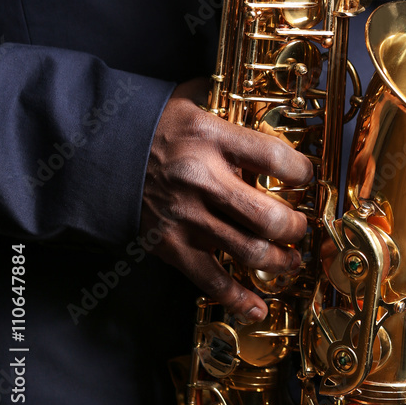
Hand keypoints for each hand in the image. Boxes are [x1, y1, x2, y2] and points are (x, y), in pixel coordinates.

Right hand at [141, 78, 312, 322]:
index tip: (307, 177)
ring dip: (280, 262)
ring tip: (292, 260)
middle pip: (268, 216)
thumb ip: (228, 101)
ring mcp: (185, 216)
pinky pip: (210, 280)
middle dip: (296, 227)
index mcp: (210, 136)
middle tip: (302, 226)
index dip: (302, 172)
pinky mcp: (170, 244)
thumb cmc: (152, 124)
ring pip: (248, 252)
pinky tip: (258, 306)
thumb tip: (265, 100)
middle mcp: (201, 177)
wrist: (98, 152)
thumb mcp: (192, 98)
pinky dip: (237, 298)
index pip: (273, 158)